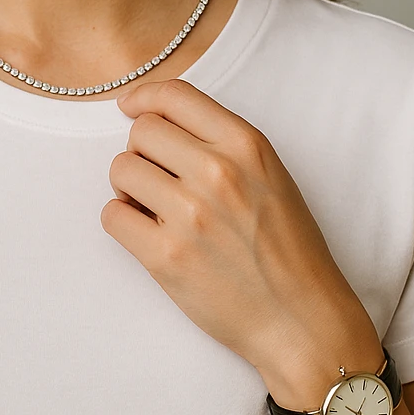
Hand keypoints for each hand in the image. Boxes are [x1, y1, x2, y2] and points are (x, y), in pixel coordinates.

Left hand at [102, 78, 374, 383]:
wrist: (301, 319)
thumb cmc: (288, 249)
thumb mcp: (271, 176)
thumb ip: (222, 143)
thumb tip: (156, 117)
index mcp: (247, 145)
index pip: (174, 95)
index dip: (144, 99)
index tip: (132, 109)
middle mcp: (217, 171)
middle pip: (141, 131)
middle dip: (142, 152)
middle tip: (159, 180)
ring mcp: (189, 214)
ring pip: (120, 169)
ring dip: (129, 188)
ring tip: (154, 209)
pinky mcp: (165, 256)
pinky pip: (111, 215)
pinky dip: (123, 222)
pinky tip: (148, 234)